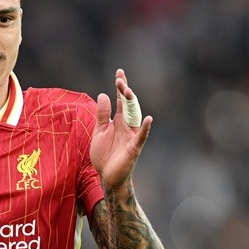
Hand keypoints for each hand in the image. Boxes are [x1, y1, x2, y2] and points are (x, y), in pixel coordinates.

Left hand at [90, 69, 151, 190]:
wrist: (107, 176)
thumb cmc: (104, 155)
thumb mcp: (99, 131)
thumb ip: (102, 115)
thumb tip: (103, 94)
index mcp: (118, 120)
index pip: (120, 100)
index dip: (120, 87)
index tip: (119, 72)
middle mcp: (127, 125)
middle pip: (128, 105)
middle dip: (125, 92)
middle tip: (120, 80)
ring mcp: (132, 135)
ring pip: (134, 116)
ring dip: (132, 104)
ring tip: (128, 91)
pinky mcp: (134, 147)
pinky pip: (141, 136)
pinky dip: (145, 128)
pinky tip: (149, 119)